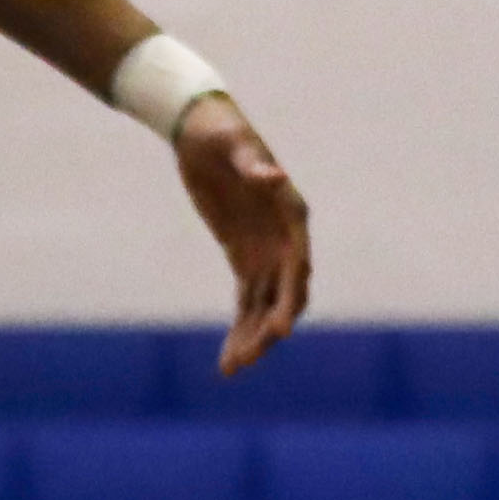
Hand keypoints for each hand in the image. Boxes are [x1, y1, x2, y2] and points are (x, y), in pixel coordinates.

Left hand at [176, 96, 311, 373]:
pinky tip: (229, 359)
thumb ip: (254, 164)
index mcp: (291, 214)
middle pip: (285, 295)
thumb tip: (273, 176)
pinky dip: (239, 329)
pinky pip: (246, 302)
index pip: (298, 265)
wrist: (201, 130)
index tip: (280, 330)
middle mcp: (286, 239)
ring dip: (252, 338)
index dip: (291, 298)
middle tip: (249, 357)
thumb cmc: (222, 133)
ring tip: (232, 369)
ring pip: (264, 307)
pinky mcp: (243, 259)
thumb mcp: (235, 144)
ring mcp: (266, 252)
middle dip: (270, 329)